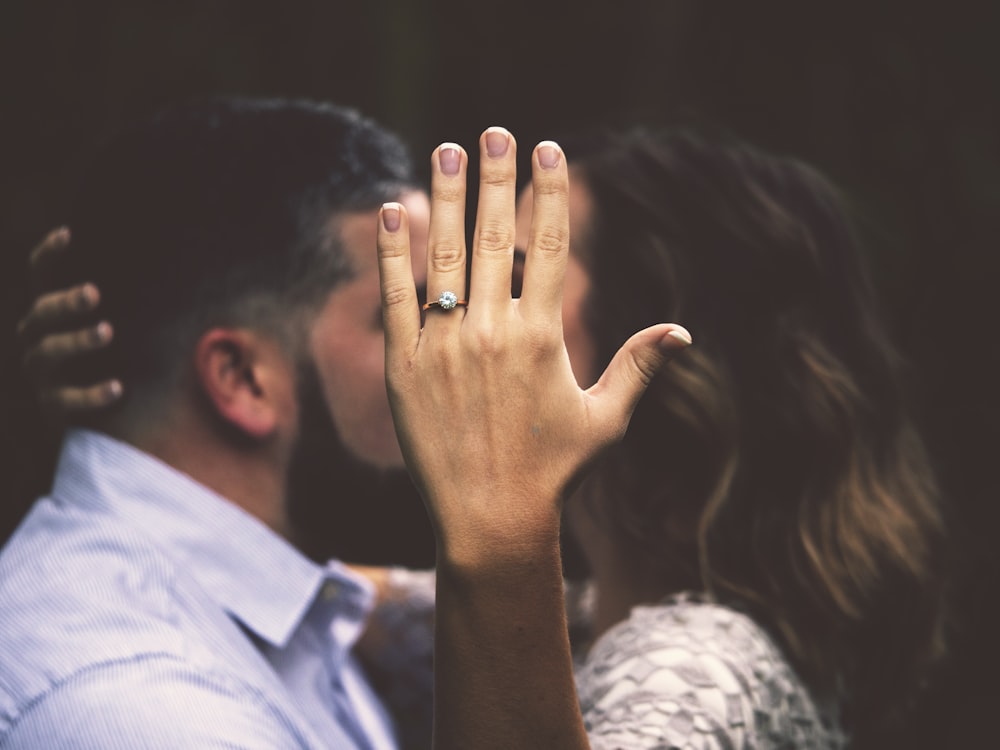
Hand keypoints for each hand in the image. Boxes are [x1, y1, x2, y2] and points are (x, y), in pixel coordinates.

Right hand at [16, 228, 121, 413]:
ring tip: (107, 331)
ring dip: (77, 339)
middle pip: (41, 312)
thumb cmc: (108, 354)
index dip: (48, 254)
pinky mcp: (51, 405)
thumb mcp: (114, 322)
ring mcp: (40, 372)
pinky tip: (117, 388)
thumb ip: (125, 298)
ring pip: (48, 352)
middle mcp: (35, 337)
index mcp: (48, 312)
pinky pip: (67, 400)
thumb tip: (164, 262)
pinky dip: (91, 393)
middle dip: (66, 301)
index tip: (68, 233)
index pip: (39, 276)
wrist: (87, 415)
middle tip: (93, 292)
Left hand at [376, 128, 690, 567]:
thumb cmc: (554, 472)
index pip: (547, 246)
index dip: (548, 192)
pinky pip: (396, 297)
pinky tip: (390, 211)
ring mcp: (443, 346)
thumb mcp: (606, 419)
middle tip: (493, 131)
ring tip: (445, 149)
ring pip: (443, 256)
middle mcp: (492, 331)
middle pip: (493, 235)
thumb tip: (682, 331)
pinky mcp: (403, 367)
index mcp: (543, 336)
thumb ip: (638, 367)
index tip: (547, 150)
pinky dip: (392, 253)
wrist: (490, 519)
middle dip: (494, 177)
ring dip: (443, 196)